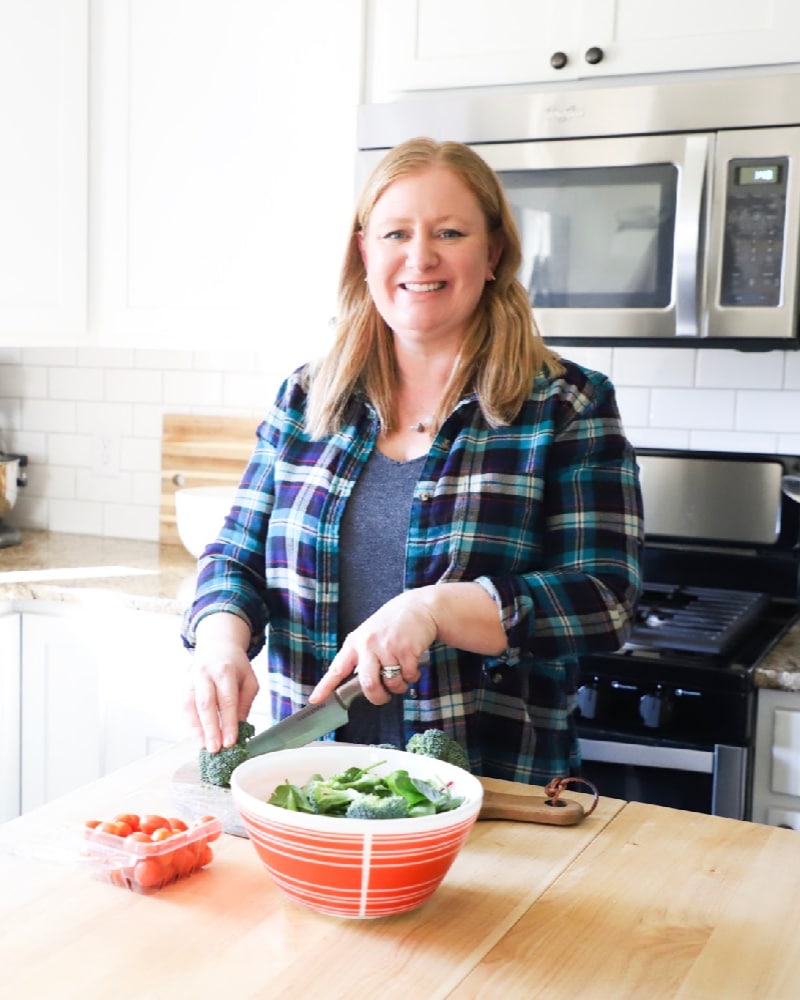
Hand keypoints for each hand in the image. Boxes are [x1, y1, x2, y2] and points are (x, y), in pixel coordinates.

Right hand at [184, 613, 258, 752]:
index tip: (231, 741)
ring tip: (204, 747)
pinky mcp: (185, 686)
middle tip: (215, 749)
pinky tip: (198, 737)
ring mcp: (192, 680)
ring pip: (191, 707)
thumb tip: (240, 726)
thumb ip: (245, 702)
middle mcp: (205, 674)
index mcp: (225, 671)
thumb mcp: (249, 680)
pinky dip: (190, 724)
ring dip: (196, 729)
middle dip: (210, 729)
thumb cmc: (235, 666)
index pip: (227, 700)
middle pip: (206, 704)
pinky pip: (185, 708)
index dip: (228, 723)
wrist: (217, 646)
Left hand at [309, 590, 438, 704]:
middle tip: (384, 697)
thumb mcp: (370, 634)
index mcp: (355, 642)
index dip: (325, 686)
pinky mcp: (406, 650)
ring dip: (400, 686)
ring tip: (403, 674)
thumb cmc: (394, 622)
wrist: (420, 606)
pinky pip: (408, 676)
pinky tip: (412, 665)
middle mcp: (368, 644)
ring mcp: (387, 647)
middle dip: (378, 697)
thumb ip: (363, 655)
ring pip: (392, 683)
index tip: (315, 699)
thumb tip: (362, 683)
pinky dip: (412, 676)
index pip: (336, 668)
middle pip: (368, 684)